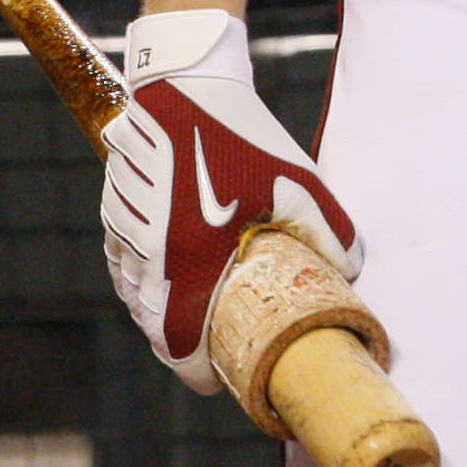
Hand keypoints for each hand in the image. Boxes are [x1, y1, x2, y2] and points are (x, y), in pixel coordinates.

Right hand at [99, 9, 359, 394]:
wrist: (183, 83)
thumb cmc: (242, 135)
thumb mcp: (299, 181)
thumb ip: (329, 232)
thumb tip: (352, 269)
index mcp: (190, 258)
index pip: (179, 339)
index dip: (193, 370)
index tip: (211, 383)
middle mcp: (149, 253)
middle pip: (152, 322)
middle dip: (176, 345)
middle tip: (203, 353)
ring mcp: (126, 231)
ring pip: (132, 292)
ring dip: (155, 311)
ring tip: (185, 316)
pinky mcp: (114, 208)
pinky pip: (119, 260)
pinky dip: (135, 279)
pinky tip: (157, 274)